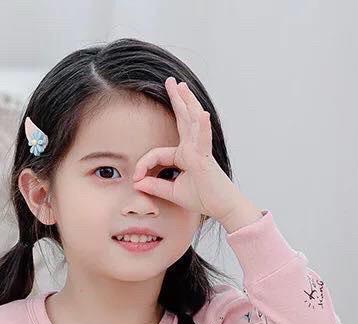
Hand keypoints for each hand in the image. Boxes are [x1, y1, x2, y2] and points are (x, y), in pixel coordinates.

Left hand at [131, 76, 240, 222]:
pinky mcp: (205, 158)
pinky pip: (203, 139)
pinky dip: (202, 126)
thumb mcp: (172, 193)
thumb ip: (155, 186)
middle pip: (182, 120)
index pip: (157, 153)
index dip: (143, 165)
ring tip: (181, 86)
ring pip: (191, 122)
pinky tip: (201, 113)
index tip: (136, 178)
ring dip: (187, 102)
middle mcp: (192, 148)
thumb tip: (136, 183)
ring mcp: (199, 150)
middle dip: (177, 100)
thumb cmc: (202, 198)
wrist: (221, 207)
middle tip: (172, 82)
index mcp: (184, 155)